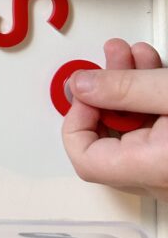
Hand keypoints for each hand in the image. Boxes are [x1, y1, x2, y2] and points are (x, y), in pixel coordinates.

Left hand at [63, 38, 167, 199]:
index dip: (77, 118)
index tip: (88, 88)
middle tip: (114, 58)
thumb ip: (126, 88)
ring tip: (135, 56)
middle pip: (110, 140)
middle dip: (108, 91)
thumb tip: (82, 85)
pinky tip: (154, 73)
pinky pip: (155, 135)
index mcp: (154, 169)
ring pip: (135, 133)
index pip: (85, 159)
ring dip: (131, 89)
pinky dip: (150, 102)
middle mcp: (162, 181)